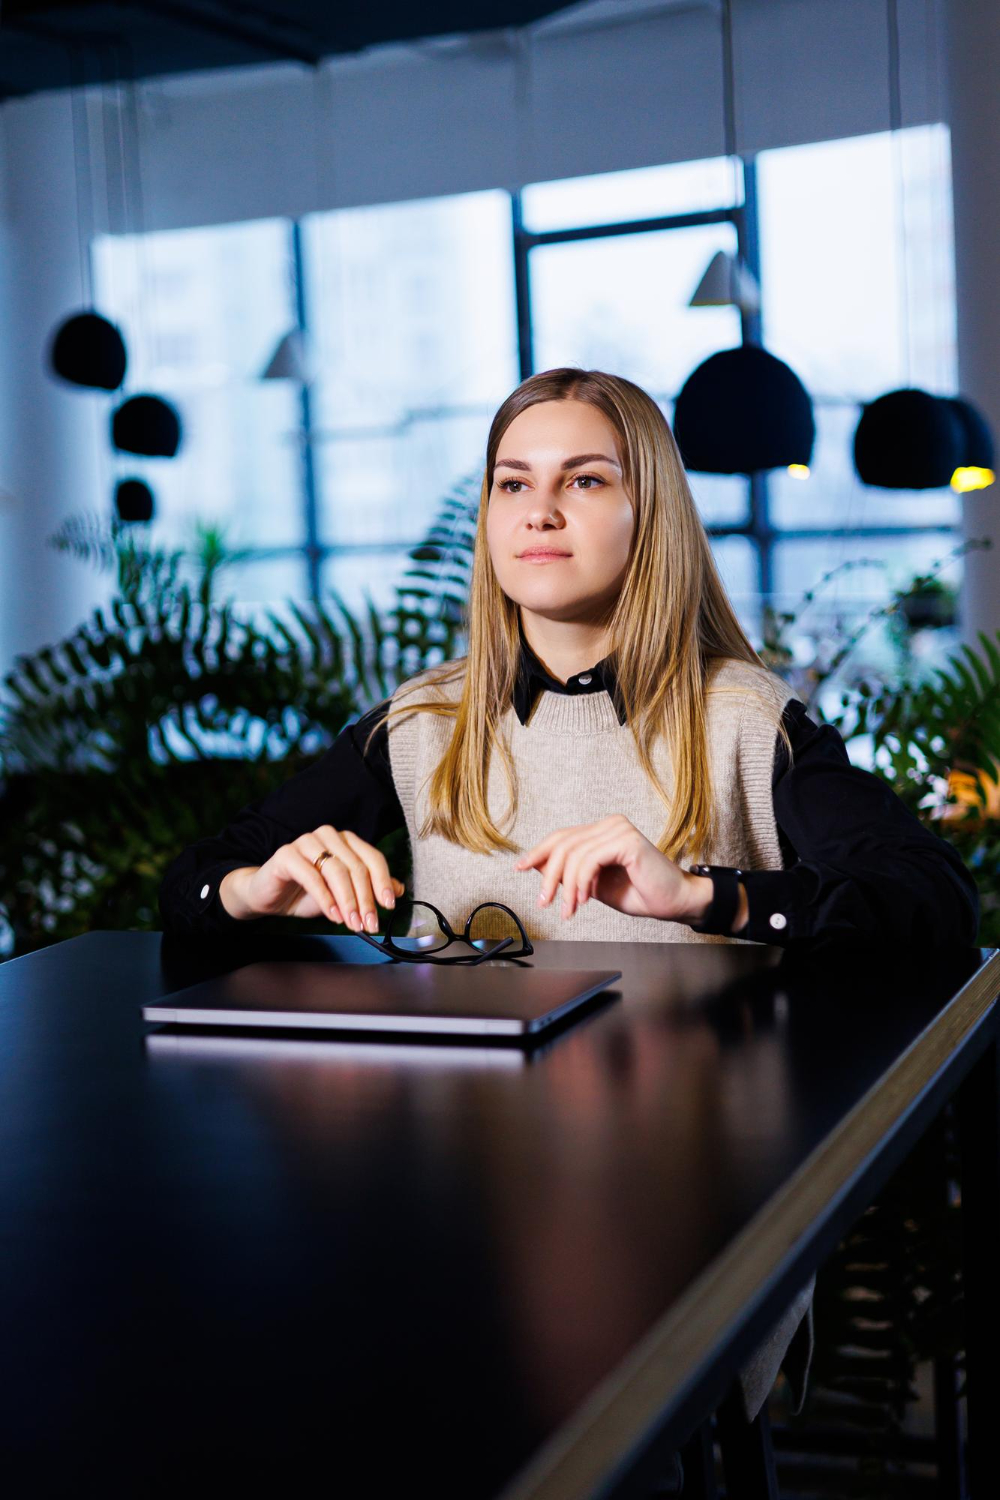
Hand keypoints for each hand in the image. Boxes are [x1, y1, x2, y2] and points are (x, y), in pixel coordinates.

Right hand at [219, 827, 405, 932]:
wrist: (268, 896)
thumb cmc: (306, 892)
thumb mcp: (343, 894)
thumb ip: (369, 889)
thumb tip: (399, 890)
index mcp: (345, 841)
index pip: (372, 858)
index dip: (383, 882)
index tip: (389, 905)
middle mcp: (327, 836)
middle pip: (356, 867)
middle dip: (366, 899)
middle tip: (369, 924)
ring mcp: (306, 842)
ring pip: (336, 870)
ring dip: (348, 901)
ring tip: (352, 923)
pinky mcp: (286, 854)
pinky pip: (311, 875)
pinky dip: (326, 898)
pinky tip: (333, 916)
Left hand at [514, 814, 705, 922]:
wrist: (674, 903)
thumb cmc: (640, 893)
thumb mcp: (593, 885)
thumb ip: (569, 873)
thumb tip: (536, 865)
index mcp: (603, 830)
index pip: (561, 837)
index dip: (538, 852)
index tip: (519, 868)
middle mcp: (610, 824)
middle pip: (562, 844)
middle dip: (548, 876)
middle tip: (544, 902)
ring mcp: (619, 829)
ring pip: (573, 854)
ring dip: (566, 887)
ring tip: (569, 909)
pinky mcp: (627, 841)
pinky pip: (589, 860)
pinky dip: (580, 883)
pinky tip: (582, 900)